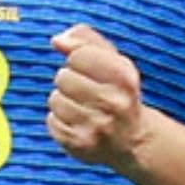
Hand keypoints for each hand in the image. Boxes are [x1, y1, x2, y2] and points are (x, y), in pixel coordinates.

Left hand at [47, 25, 153, 169]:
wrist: (132, 139)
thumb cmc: (118, 92)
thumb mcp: (113, 60)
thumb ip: (85, 39)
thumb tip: (57, 41)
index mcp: (124, 77)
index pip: (78, 55)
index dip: (79, 60)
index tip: (92, 70)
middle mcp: (114, 103)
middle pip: (63, 77)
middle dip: (70, 81)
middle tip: (88, 92)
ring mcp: (97, 127)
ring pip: (55, 100)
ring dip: (64, 101)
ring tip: (83, 108)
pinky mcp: (80, 145)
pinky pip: (52, 121)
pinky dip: (60, 121)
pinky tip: (79, 123)